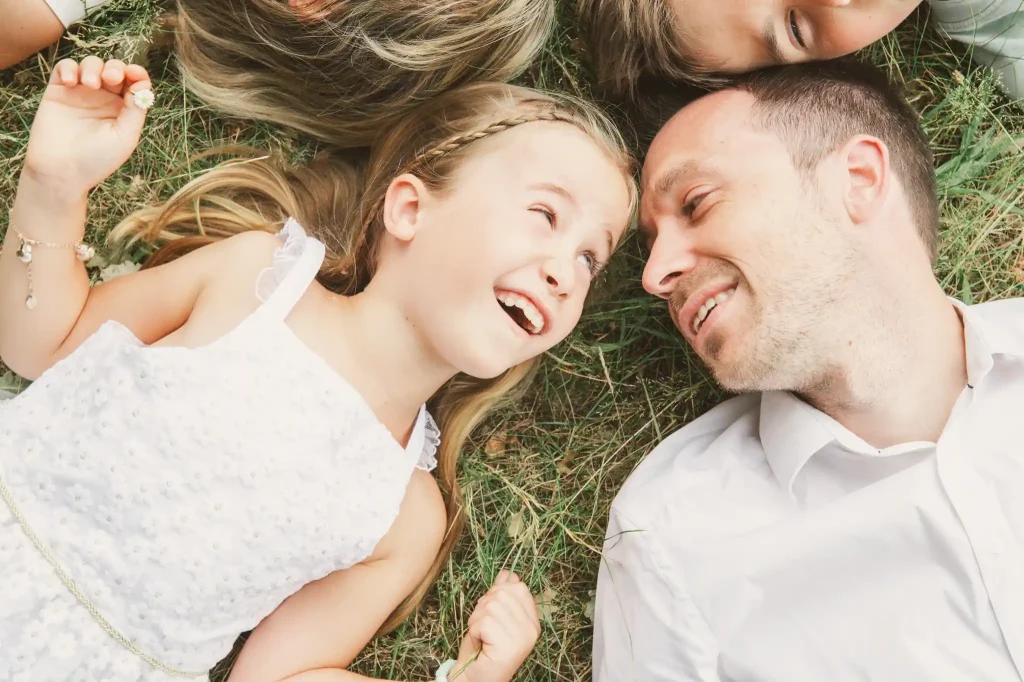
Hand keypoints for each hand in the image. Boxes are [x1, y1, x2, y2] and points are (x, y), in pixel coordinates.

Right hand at [23, 56, 151, 193]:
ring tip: (89, 84)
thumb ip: (135, 111)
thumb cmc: (97, 159)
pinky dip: (69, 67)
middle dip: (115, 68)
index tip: (134, 74)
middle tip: (110, 79)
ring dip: (93, 67)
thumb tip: (143, 85)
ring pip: (91, 64)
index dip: (137, 73)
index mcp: (124, 109)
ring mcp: (81, 93)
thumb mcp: (124, 137)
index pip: (134, 83)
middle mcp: (104, 98)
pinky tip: (71, 82)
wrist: (61, 171)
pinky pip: (64, 67)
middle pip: (114, 69)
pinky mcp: (59, 91)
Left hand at [451, 571, 540, 681]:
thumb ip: (502, 596)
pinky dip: (475, 630)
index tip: (491, 613)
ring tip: (481, 636)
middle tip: (483, 627)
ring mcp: (522, 637)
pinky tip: (481, 643)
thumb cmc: (483, 649)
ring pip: (491, 606)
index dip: (498, 594)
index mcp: (532, 621)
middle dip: (484, 607)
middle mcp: (532, 629)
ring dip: (477, 619)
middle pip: (502, 594)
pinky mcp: (508, 645)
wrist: (474, 678)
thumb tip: (508, 573)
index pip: (518, 588)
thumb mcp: (493, 616)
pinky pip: (484, 621)